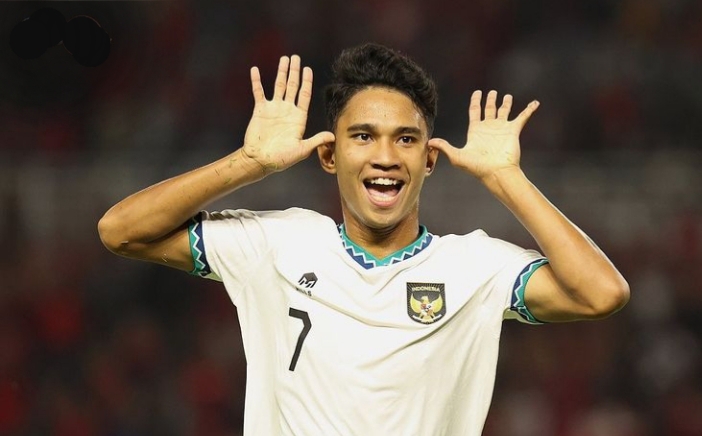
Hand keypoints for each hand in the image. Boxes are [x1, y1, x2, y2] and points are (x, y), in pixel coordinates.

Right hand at [242, 55, 334, 173]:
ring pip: (278, 86)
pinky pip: (258, 92)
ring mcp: (273, 109)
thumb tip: (333, 137)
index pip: (304, 95)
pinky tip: (255, 70)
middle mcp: (287, 110)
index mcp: (298, 118)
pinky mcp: (260, 110)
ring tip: (284, 59)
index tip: (308, 69)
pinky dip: (257, 81)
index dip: (307, 82)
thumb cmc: (282, 158)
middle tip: (296, 57)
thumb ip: (316, 140)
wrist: (260, 160)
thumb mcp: (302, 149)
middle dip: (295, 72)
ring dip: (281, 72)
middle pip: (292, 86)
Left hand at [428, 90, 538, 182]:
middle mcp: (489, 128)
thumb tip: (430, 142)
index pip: (475, 111)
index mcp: (476, 131)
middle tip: (491, 92)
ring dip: (506, 104)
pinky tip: (535, 103)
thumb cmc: (477, 167)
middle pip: (489, 110)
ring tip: (507, 96)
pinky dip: (529, 109)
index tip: (477, 93)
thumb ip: (444, 147)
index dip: (475, 102)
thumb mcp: (457, 156)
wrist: (496, 172)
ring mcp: (502, 129)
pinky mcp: (513, 131)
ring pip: (504, 112)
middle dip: (490, 100)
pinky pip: (523, 117)